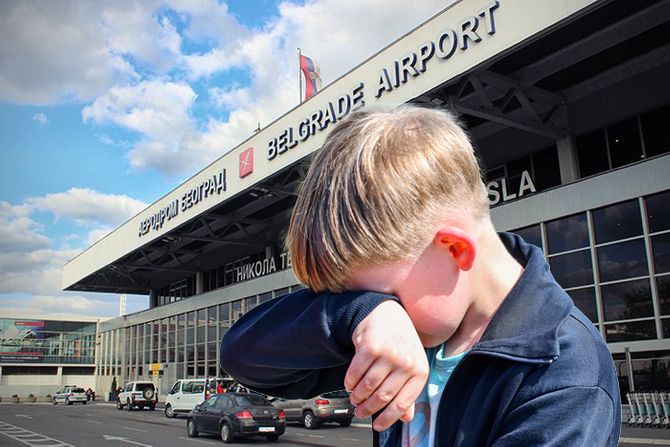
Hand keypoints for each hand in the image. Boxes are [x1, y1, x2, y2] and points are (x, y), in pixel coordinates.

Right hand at [345, 300, 428, 431]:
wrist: (388, 313)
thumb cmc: (400, 342)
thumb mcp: (411, 365)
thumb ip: (408, 391)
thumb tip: (406, 418)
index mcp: (420, 371)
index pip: (402, 404)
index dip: (387, 419)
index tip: (377, 426)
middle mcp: (407, 362)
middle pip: (382, 396)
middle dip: (368, 409)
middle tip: (360, 411)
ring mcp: (389, 353)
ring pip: (368, 386)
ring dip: (357, 396)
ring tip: (354, 397)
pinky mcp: (371, 346)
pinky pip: (356, 372)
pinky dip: (350, 382)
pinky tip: (349, 384)